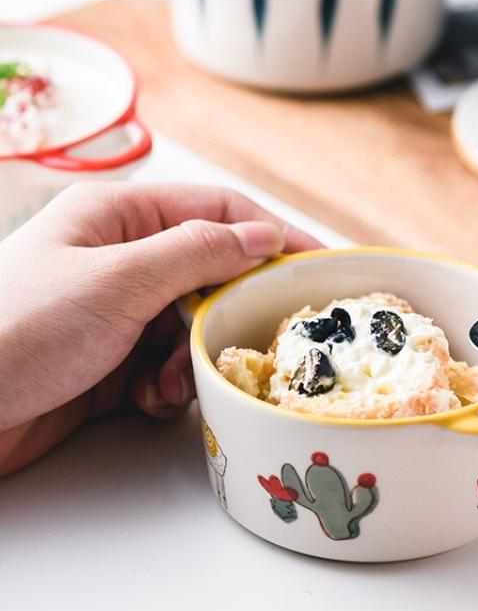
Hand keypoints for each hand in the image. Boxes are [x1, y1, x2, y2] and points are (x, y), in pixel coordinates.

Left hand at [0, 181, 321, 477]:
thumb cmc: (19, 330)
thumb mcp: (118, 280)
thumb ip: (197, 252)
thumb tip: (263, 233)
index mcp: (118, 218)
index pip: (216, 210)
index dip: (271, 233)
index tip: (315, 262)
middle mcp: (122, 262)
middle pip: (210, 275)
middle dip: (228, 312)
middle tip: (255, 339)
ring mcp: (117, 315)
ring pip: (194, 328)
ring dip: (194, 359)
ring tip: (170, 383)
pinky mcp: (113, 364)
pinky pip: (170, 367)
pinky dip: (171, 387)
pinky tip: (150, 400)